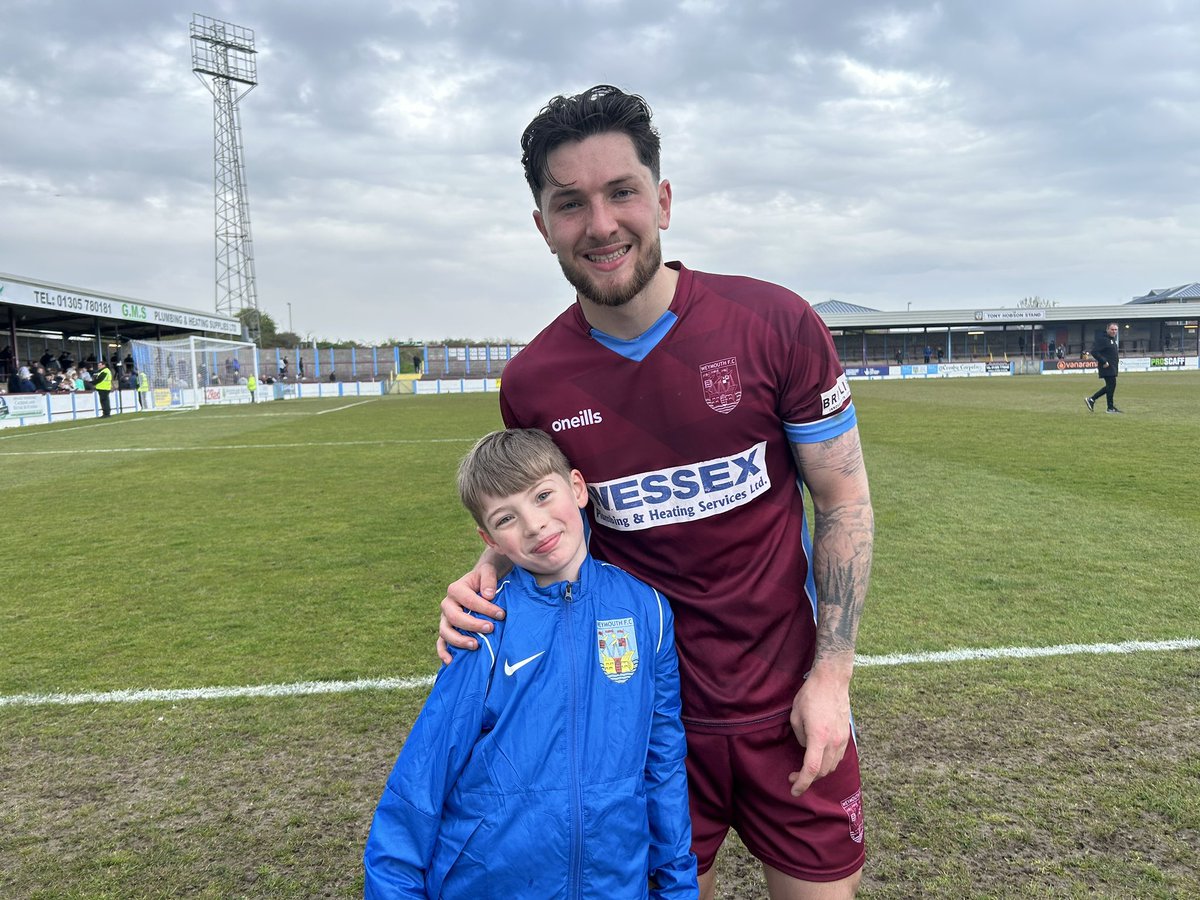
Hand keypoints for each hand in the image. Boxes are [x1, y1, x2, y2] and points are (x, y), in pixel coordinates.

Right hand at [436, 561, 504, 663]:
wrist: (480, 583)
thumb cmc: (486, 578)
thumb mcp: (488, 571)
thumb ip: (488, 579)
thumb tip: (488, 595)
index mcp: (456, 589)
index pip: (469, 600)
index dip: (485, 608)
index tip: (502, 614)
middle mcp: (447, 604)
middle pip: (455, 617)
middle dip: (473, 625)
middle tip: (491, 628)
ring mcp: (445, 618)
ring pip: (445, 631)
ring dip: (459, 640)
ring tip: (475, 645)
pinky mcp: (446, 629)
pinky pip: (440, 642)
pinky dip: (443, 652)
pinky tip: (451, 661)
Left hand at [787, 670, 851, 796]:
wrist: (832, 681)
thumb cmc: (811, 695)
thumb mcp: (795, 716)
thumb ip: (800, 737)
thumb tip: (806, 748)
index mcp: (818, 738)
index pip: (811, 770)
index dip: (802, 783)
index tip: (794, 790)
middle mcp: (833, 742)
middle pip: (822, 772)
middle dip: (807, 779)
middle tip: (793, 777)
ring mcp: (842, 739)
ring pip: (832, 767)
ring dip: (819, 773)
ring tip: (805, 769)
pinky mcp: (846, 735)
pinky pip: (838, 757)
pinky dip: (828, 764)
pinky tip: (819, 759)